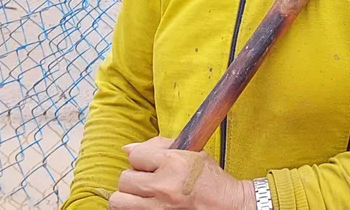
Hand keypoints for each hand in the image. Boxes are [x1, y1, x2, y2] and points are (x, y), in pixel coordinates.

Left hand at [108, 136, 255, 208]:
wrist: (231, 208)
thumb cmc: (214, 183)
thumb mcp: (194, 154)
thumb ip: (160, 145)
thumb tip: (128, 149)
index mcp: (174, 163)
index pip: (134, 155)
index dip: (141, 159)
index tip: (148, 164)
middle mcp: (164, 187)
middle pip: (124, 179)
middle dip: (134, 180)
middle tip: (147, 183)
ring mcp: (159, 209)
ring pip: (119, 201)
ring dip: (128, 198)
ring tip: (143, 197)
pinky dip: (135, 209)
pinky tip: (147, 206)